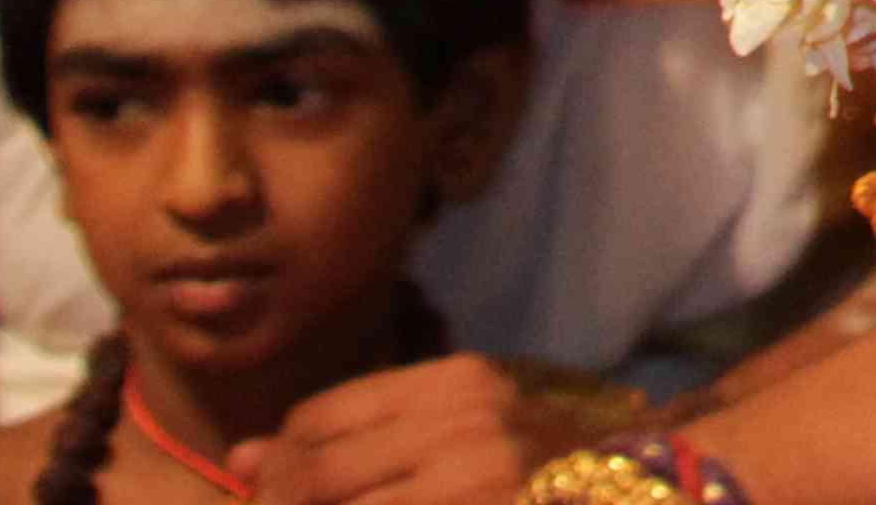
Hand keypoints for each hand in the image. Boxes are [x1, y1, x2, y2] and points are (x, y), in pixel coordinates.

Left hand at [243, 355, 583, 504]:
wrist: (633, 488)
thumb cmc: (536, 462)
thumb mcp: (457, 425)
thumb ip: (359, 435)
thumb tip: (241, 457)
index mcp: (455, 382)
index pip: (319, 417)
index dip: (277, 464)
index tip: (267, 495)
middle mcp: (464, 422)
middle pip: (316, 473)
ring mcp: (475, 478)